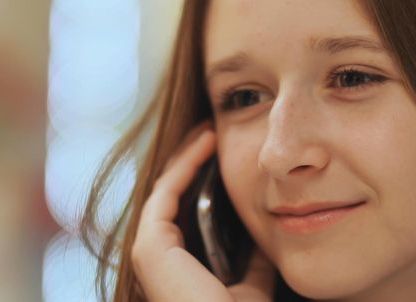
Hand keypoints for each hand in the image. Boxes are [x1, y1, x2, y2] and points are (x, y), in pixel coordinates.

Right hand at [131, 122, 274, 300]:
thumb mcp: (252, 285)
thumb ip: (252, 263)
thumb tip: (265, 236)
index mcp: (178, 267)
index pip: (184, 213)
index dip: (202, 180)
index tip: (224, 152)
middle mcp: (158, 258)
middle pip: (172, 197)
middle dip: (191, 163)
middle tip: (213, 132)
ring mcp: (150, 252)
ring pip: (165, 190)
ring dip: (187, 156)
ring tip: (209, 130)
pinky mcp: (150, 247)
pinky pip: (166, 193)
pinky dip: (185, 163)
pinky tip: (207, 141)